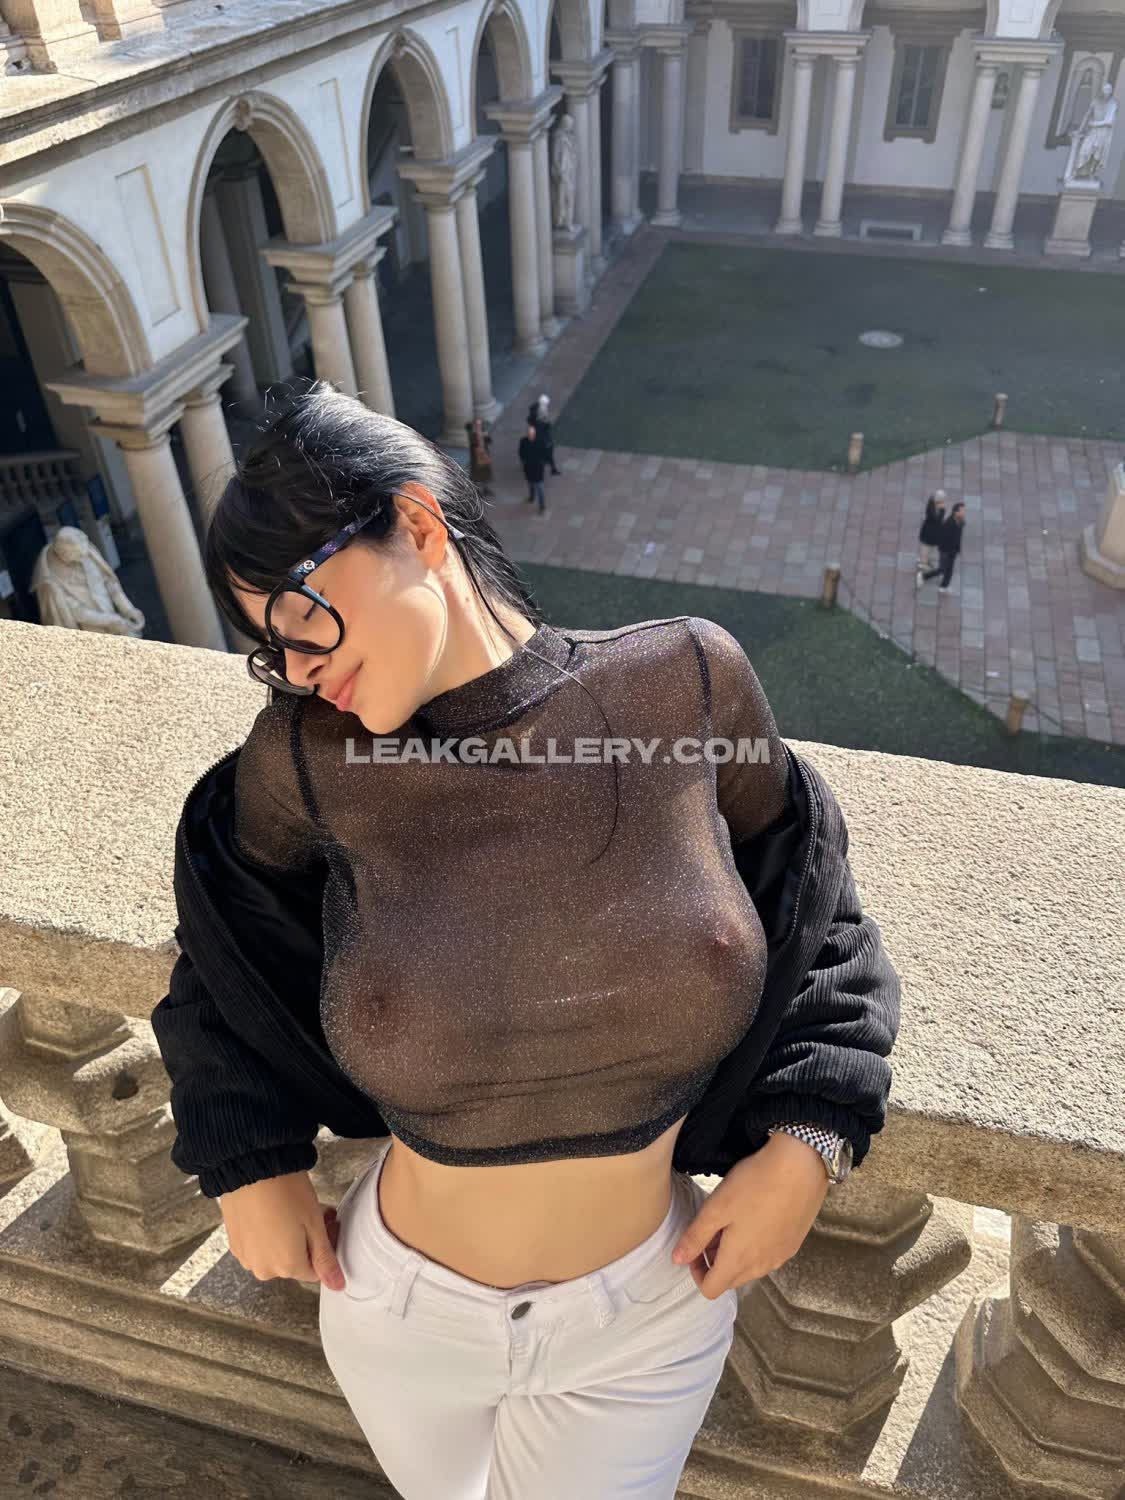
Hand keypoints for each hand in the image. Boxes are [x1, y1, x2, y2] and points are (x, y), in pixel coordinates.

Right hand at [220, 1170, 346, 1290]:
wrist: (250, 1168)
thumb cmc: (286, 1192)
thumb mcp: (314, 1223)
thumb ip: (325, 1258)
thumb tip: (337, 1285)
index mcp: (287, 1267)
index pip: (315, 1271)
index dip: (325, 1247)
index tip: (328, 1224)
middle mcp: (264, 1269)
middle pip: (295, 1263)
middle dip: (308, 1242)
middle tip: (316, 1213)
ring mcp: (246, 1257)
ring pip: (276, 1254)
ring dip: (288, 1238)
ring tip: (294, 1209)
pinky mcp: (234, 1243)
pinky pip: (258, 1246)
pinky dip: (268, 1233)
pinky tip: (273, 1211)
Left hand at [669, 1133, 830, 1299]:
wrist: (801, 1167)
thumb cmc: (754, 1185)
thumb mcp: (716, 1208)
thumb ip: (695, 1237)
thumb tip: (677, 1259)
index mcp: (739, 1261)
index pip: (711, 1289)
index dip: (696, 1272)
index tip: (695, 1247)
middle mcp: (762, 1267)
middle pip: (730, 1280)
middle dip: (714, 1261)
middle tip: (711, 1229)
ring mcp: (780, 1257)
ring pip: (749, 1269)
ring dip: (735, 1254)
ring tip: (732, 1220)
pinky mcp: (793, 1244)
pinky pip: (767, 1257)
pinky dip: (755, 1247)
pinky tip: (755, 1217)